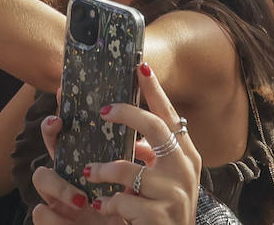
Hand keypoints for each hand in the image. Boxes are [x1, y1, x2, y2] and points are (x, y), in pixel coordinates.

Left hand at [31, 65, 199, 223]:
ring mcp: (174, 193)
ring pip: (128, 169)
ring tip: (88, 173)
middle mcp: (184, 168)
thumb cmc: (166, 205)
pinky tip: (103, 205)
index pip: (169, 115)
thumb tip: (126, 132)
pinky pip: (122, 201)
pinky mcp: (159, 216)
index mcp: (185, 154)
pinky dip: (108, 202)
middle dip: (127, 114)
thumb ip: (149, 153)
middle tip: (103, 111)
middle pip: (156, 127)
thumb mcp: (164, 176)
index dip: (155, 90)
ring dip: (101, 170)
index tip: (141, 65)